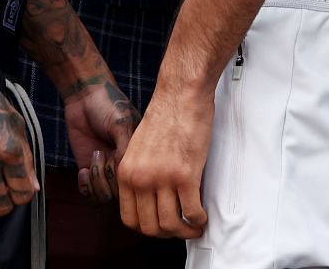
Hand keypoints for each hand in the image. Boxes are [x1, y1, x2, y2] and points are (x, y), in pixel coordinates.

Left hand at [62, 76, 137, 202]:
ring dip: (96, 181)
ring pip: (104, 196)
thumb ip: (126, 149)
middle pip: (120, 194)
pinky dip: (85, 186)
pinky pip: (88, 193)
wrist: (85, 95)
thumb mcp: (122, 124)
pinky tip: (83, 170)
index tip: (114, 156)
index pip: (137, 184)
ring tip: (94, 157)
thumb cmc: (108, 105)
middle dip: (108, 178)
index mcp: (139, 156)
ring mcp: (106, 169)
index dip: (124, 177)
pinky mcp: (88, 169)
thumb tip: (129, 176)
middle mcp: (124, 165)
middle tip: (101, 153)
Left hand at [117, 87, 210, 237]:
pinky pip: (191, 212)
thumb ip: (140, 173)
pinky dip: (199, 220)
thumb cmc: (165, 115)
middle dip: (168, 234)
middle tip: (180, 228)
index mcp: (127, 172)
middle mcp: (141, 177)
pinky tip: (202, 215)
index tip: (159, 225)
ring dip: (186, 231)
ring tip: (194, 225)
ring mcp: (162, 177)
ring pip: (171, 225)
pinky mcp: (185, 174)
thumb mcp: (139, 148)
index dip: (147, 228)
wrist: (181, 94)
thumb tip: (151, 198)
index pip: (129, 219)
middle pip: (150, 228)